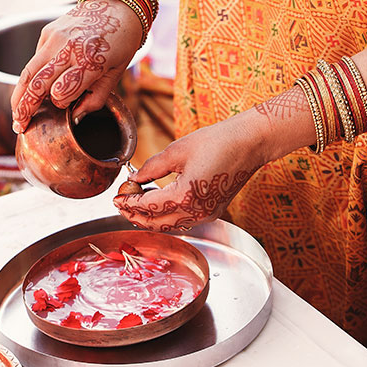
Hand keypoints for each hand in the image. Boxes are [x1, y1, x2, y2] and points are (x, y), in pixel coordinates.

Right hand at [10, 0, 142, 132]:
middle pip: (39, 84)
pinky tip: (32, 89)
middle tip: (20, 126)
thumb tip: (75, 118)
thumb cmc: (120, 43)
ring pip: (29, 72)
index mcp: (90, 61)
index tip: (64, 107)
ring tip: (16, 113)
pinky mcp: (48, 32)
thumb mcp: (115, 73)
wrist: (117, 6)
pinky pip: (35, 59)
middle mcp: (69, 49)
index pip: (63, 91)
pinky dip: (31, 77)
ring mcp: (55, 38)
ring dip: (18, 96)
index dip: (60, 104)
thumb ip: (97, 98)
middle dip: (27, 108)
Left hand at [113, 116, 263, 230]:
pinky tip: (158, 201)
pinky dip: (166, 215)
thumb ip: (152, 167)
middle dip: (135, 216)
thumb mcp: (177, 150)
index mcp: (185, 196)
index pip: (147, 207)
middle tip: (121, 203)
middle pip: (156, 223)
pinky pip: (183, 221)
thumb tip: (135, 178)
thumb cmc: (218, 142)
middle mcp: (196, 212)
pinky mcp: (213, 212)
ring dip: (150, 217)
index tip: (115, 197)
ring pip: (169, 225)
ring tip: (136, 202)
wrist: (250, 143)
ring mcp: (206, 215)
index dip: (128, 204)